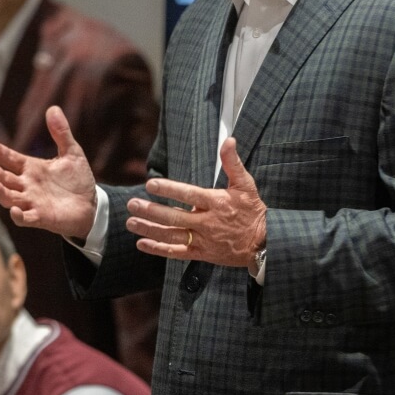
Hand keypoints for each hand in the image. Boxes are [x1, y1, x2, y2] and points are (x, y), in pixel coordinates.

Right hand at [0, 106, 98, 240]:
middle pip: (5, 178)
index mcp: (31, 168)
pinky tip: (15, 210)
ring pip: (10, 198)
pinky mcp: (41, 217)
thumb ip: (61, 133)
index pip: (11, 159)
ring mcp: (32, 202)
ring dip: (1, 192)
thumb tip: (53, 108)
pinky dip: (18, 215)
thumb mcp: (71, 153)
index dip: (0, 152)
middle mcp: (27, 185)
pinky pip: (25, 218)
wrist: (90, 204)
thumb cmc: (77, 179)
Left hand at [125, 137, 265, 267]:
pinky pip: (177, 253)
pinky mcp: (202, 254)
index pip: (189, 195)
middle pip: (175, 217)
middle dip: (152, 211)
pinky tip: (142, 243)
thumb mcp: (245, 184)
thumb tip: (229, 141)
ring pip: (172, 235)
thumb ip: (233, 163)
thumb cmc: (252, 211)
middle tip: (133, 204)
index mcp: (217, 203)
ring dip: (150, 229)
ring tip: (131, 222)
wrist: (263, 242)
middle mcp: (208, 222)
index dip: (169, 190)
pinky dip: (158, 249)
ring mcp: (204, 240)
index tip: (150, 184)